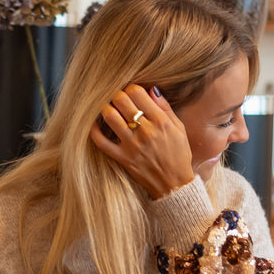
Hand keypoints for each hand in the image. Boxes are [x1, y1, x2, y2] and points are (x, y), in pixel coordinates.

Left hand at [90, 84, 194, 200]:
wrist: (174, 185)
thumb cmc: (178, 155)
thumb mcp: (179, 128)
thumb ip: (165, 108)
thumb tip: (152, 89)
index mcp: (161, 121)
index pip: (137, 93)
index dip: (131, 88)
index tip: (131, 93)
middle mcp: (145, 131)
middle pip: (121, 100)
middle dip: (118, 95)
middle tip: (119, 100)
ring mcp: (131, 145)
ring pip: (110, 116)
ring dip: (107, 108)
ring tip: (110, 110)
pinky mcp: (122, 158)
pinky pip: (101, 141)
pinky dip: (94, 130)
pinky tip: (96, 124)